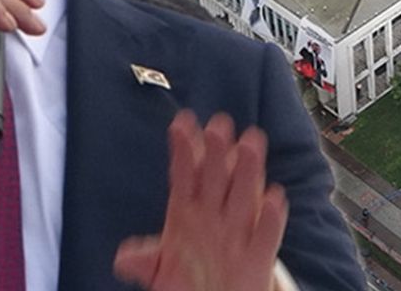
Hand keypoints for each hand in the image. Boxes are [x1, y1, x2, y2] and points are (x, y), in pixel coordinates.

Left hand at [114, 111, 288, 290]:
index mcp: (188, 213)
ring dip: (248, 171)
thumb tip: (126, 257)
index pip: (185, 176)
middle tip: (218, 125)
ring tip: (250, 144)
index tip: (180, 125)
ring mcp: (238, 233)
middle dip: (217, 153)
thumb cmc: (189, 281)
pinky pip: (266, 236)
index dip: (183, 151)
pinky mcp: (258, 258)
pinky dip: (270, 218)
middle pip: (216, 179)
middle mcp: (216, 216)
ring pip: (244, 197)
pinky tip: (274, 197)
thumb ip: (145, 261)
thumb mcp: (160, 272)